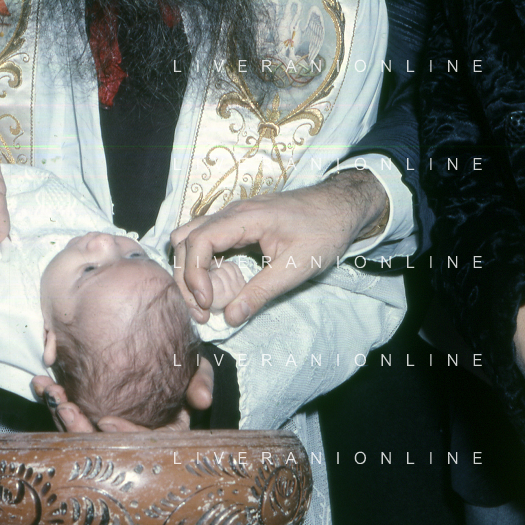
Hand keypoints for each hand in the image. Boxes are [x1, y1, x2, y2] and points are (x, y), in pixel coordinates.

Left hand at [31, 358, 212, 432]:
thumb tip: (202, 400)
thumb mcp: (195, 367)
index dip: (122, 437)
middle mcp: (131, 438)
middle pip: (101, 444)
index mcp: (160, 436)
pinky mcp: (83, 413)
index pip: (139, 446)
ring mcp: (105, 428)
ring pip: (79, 433)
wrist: (152, 338)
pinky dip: (52, 399)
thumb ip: (200, 379)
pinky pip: (66, 414)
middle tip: (64, 405)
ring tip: (51, 392)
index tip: (106, 421)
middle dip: (79, 428)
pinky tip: (40, 384)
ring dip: (61, 414)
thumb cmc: (179, 362)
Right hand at [170, 170, 387, 326]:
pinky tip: (215, 284)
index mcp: (244, 217)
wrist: (339, 207)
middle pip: (186, 239)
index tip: (207, 304)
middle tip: (202, 311)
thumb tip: (231, 317)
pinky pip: (204, 239)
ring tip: (204, 299)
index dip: (194, 274)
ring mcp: (231, 216)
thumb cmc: (323, 232)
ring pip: (190, 237)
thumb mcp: (297, 267)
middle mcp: (230, 212)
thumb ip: (262, 292)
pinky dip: (200, 263)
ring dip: (189, 268)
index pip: (199, 241)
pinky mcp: (235, 224)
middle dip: (186, 277)